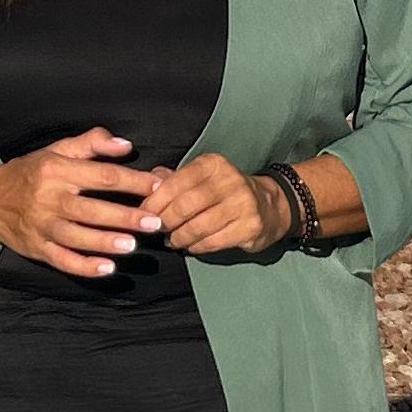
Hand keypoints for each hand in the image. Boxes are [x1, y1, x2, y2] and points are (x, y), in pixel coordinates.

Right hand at [0, 128, 159, 277]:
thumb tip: (125, 145)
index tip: (156, 186)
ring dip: (105, 242)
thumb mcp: (57, 150)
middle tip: (153, 222)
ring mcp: (41, 226)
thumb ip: (92, 143)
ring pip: (77, 237)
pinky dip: (84, 266)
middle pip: (91, 210)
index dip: (131, 181)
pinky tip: (106, 269)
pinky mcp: (37, 248)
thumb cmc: (30, 172)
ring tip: (132, 246)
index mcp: (57, 170)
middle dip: (124, 217)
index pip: (101, 176)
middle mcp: (48, 198)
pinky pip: (62, 260)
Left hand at [147, 151, 282, 254]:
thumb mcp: (201, 177)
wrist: (268, 205)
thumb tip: (146, 182)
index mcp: (212, 164)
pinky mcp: (250, 226)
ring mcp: (243, 204)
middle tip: (157, 230)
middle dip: (165, 222)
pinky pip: (212, 242)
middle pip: (184, 206)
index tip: (144, 214)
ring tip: (172, 240)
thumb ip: (173, 179)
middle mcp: (229, 180)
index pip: (175, 183)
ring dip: (178, 238)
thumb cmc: (225, 192)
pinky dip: (196, 247)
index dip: (155, 202)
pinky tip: (190, 246)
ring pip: (197, 227)